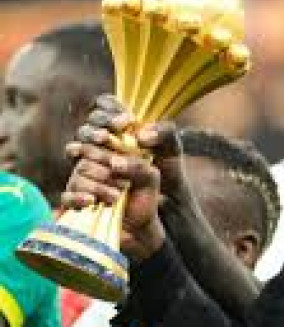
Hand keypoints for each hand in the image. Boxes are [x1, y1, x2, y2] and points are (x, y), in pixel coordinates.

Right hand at [62, 95, 178, 261]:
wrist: (157, 217)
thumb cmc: (164, 181)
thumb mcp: (172, 153)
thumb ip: (165, 135)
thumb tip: (140, 136)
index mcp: (118, 134)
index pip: (102, 109)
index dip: (109, 112)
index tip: (125, 124)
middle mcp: (98, 151)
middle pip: (85, 133)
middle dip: (96, 136)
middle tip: (109, 141)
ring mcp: (86, 174)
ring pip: (78, 163)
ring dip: (98, 172)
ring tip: (118, 186)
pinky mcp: (79, 198)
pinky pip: (68, 194)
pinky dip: (80, 195)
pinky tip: (95, 201)